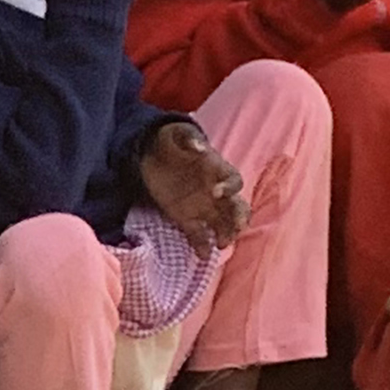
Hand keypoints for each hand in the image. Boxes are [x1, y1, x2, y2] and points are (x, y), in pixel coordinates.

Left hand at [137, 122, 248, 248]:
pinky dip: (202, 246)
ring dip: (226, 235)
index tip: (216, 193)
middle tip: (236, 227)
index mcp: (217, 169)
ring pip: (223, 224)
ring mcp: (202, 206)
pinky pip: (199, 235)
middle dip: (239, 218)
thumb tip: (200, 148)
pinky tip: (203, 255)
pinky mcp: (185, 218)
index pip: (234, 181)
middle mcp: (215, 190)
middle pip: (236, 207)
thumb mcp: (176, 134)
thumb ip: (189, 139)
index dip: (229, 188)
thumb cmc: (169, 140)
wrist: (149, 152)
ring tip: (221, 244)